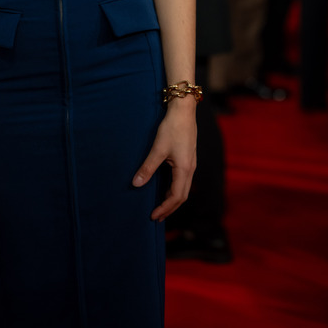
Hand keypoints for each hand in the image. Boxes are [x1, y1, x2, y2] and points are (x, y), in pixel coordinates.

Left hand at [132, 100, 196, 221]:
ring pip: (184, 188)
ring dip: (173, 198)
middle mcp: (191, 169)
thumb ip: (147, 168)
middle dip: (169, 208)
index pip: (176, 197)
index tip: (153, 215)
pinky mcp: (189, 157)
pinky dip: (175, 188)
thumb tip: (136, 184)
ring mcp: (191, 163)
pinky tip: (166, 187)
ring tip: (161, 205)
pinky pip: (183, 180)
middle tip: (156, 216)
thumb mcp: (158, 149)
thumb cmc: (172, 128)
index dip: (165, 208)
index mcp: (184, 169)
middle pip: (182, 196)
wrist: (184, 111)